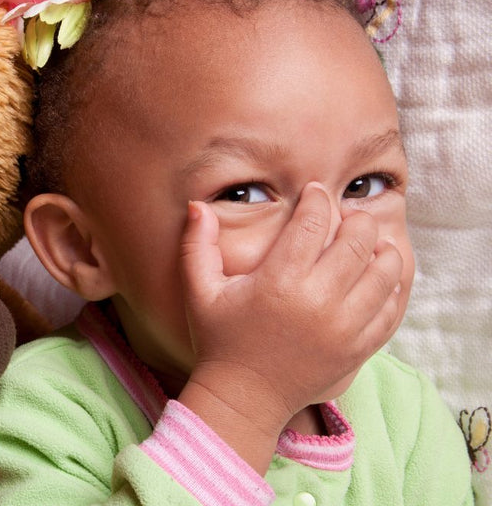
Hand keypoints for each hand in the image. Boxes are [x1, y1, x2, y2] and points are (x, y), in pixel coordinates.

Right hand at [176, 182, 402, 471]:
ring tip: (367, 244)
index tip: (316, 192)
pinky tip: (379, 277)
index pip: (314, 222)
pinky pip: (392, 308)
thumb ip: (197, 245)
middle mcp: (318, 302)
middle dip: (355, 219)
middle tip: (345, 217)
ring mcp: (344, 328)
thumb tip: (197, 205)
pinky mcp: (359, 348)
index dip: (318, 199)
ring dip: (380, 249)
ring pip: (385, 271)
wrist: (244, 397)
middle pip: (358, 240)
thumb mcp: (199, 290)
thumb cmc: (219, 339)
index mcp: (279, 282)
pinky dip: (392, 287)